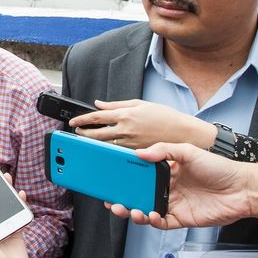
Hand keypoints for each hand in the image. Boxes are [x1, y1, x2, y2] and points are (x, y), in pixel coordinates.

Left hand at [70, 99, 216, 149]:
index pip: (97, 117)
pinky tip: (103, 149)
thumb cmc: (165, 117)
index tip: (73, 122)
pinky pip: (117, 152)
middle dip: (83, 134)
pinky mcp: (135, 153)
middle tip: (77, 132)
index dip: (82, 120)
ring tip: (86, 140)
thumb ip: (117, 105)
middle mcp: (126, 130)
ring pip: (104, 145)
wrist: (184, 134)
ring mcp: (130, 144)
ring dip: (93, 143)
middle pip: (96, 134)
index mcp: (126, 115)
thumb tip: (99, 104)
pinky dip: (107, 150)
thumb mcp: (140, 104)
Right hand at [104, 142, 250, 229]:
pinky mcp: (181, 218)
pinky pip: (161, 222)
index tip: (112, 177)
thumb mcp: (189, 151)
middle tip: (111, 199)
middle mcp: (168, 187)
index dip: (125, 177)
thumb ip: (163, 150)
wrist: (243, 189)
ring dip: (133, 211)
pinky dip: (152, 221)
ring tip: (126, 209)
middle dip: (123, 198)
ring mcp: (174, 204)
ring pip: (146, 209)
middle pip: (139, 194)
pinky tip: (149, 216)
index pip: (140, 174)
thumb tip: (140, 153)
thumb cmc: (220, 168)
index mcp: (167, 170)